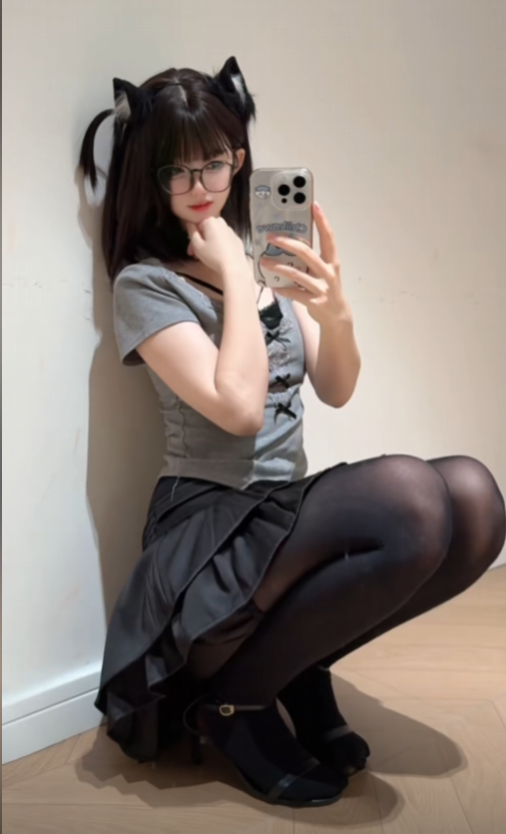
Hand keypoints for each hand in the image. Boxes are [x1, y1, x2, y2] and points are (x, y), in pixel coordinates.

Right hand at [187, 217, 247, 274]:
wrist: (234, 266)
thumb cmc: (213, 255)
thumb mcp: (197, 245)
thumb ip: (192, 232)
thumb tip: (189, 223)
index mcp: (210, 221)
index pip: (196, 225)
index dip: (192, 237)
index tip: (190, 249)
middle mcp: (221, 222)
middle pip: (207, 229)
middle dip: (200, 240)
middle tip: (196, 254)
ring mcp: (231, 230)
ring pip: (216, 234)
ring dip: (209, 242)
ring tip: (207, 256)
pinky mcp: (237, 239)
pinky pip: (224, 239)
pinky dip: (219, 245)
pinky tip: (218, 255)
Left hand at [260, 202, 352, 326]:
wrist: (337, 316)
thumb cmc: (328, 289)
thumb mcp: (325, 271)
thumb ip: (312, 259)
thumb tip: (291, 243)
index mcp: (332, 261)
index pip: (328, 237)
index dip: (322, 221)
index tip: (314, 205)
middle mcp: (328, 272)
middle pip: (307, 253)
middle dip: (287, 243)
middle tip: (271, 237)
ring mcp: (322, 288)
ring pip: (296, 274)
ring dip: (278, 266)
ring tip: (263, 261)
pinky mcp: (314, 302)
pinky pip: (294, 293)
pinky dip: (282, 288)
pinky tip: (272, 285)